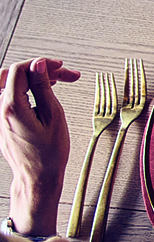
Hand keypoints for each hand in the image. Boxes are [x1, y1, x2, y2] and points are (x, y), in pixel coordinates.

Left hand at [3, 58, 78, 234]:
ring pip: (10, 84)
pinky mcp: (2, 121)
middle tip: (60, 73)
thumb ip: (43, 87)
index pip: (20, 70)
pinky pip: (9, 96)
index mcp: (12, 107)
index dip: (41, 64)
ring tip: (56, 82)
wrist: (37, 177)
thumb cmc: (48, 153)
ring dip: (32, 79)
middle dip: (37, 69)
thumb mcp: (53, 116)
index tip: (59, 67)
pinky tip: (43, 93)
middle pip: (12, 74)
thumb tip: (38, 65)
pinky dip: (26, 90)